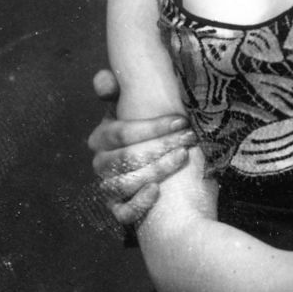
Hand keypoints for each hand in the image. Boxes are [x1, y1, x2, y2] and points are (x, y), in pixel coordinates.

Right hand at [88, 68, 194, 224]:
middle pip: (125, 156)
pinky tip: (157, 191)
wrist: (176, 177)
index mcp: (104, 136)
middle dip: (162, 145)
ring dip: (157, 169)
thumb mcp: (148, 109)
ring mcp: (109, 187)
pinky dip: (139, 203)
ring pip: (124, 183)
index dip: (152, 126)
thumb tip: (103, 79)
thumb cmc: (161, 134)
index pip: (120, 132)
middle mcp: (102, 162)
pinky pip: (122, 212)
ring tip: (183, 156)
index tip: (182, 119)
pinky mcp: (120, 210)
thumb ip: (126, 91)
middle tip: (190, 137)